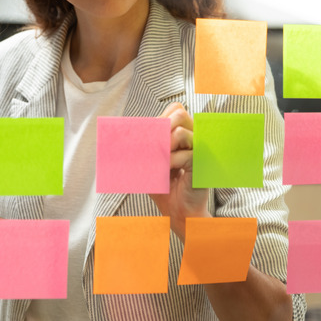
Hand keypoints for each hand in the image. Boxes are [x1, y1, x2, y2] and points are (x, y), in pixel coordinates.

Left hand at [149, 102, 210, 242]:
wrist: (176, 212)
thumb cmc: (164, 188)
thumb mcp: (148, 163)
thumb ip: (140, 146)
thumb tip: (117, 133)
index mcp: (184, 134)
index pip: (174, 110)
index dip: (159, 119)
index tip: (149, 137)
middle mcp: (194, 137)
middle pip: (179, 113)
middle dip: (161, 128)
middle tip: (154, 147)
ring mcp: (200, 148)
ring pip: (180, 131)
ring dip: (163, 147)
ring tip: (161, 162)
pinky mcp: (202, 162)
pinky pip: (184, 153)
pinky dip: (170, 162)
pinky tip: (169, 172)